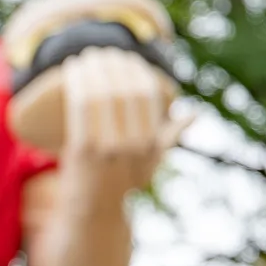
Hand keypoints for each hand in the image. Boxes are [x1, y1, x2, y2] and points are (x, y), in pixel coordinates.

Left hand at [58, 46, 189, 197]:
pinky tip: (71, 70)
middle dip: (112, 65)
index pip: (146, 94)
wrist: (93, 213)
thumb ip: (169, 137)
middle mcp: (133, 145)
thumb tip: (194, 115)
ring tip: (84, 57)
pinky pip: (80, 105)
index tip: (123, 58)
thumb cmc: (121, 182)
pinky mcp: (83, 150)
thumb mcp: (151, 162)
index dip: (135, 70)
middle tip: (100, 51)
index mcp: (151, 143)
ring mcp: (108, 148)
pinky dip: (76, 83)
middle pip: (124, 90)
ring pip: (101, 94)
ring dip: (92, 69)